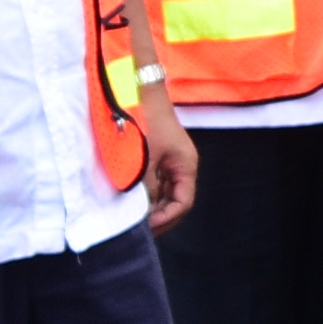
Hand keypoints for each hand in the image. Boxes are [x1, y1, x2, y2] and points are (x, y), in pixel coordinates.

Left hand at [144, 112, 201, 233]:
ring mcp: (172, 162)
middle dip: (162, 216)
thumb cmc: (146, 122)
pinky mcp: (160, 157)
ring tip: (137, 219)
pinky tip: (136, 201)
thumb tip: (145, 209)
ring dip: (154, 207)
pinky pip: (159, 183)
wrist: (140, 93)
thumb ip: (147, 186)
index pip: (184, 202)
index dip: (167, 217)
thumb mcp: (145, 158)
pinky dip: (150, 194)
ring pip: (167, 193)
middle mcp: (183, 166)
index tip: (148, 226)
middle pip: (177, 201)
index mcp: (186, 166)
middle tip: (142, 230)